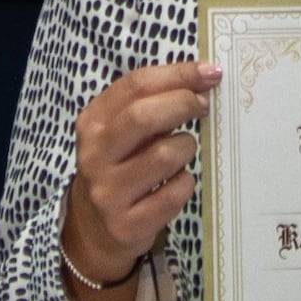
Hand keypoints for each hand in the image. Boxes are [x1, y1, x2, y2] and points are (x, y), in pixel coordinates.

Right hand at [64, 60, 217, 300]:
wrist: (94, 228)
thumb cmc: (119, 167)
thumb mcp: (119, 132)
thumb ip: (149, 104)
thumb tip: (202, 77)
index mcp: (91, 123)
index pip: (135, 85)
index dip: (177, 74)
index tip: (209, 72)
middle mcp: (94, 156)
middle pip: (144, 116)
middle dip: (183, 104)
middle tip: (203, 105)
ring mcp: (108, 192)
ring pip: (165, 156)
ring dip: (186, 147)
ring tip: (182, 150)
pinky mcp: (127, 224)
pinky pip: (174, 194)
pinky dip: (184, 183)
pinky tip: (176, 182)